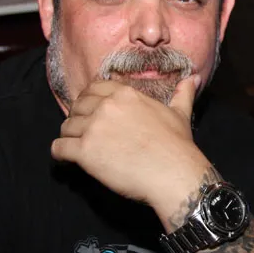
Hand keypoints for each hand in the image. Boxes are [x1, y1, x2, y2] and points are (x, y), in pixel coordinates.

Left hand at [50, 77, 212, 219]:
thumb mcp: (180, 114)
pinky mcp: (85, 152)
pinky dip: (59, 154)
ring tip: (76, 148)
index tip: (90, 111)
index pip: (94, 89)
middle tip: (83, 132)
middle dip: (77, 118)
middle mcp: (107, 107)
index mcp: (125, 95)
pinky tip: (66, 159)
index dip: (88, 100)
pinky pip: (59, 148)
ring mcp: (94, 129)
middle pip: (77, 107)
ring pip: (66, 127)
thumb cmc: (178, 146)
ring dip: (69, 137)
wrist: (174, 173)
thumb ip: (183, 94)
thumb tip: (194, 78)